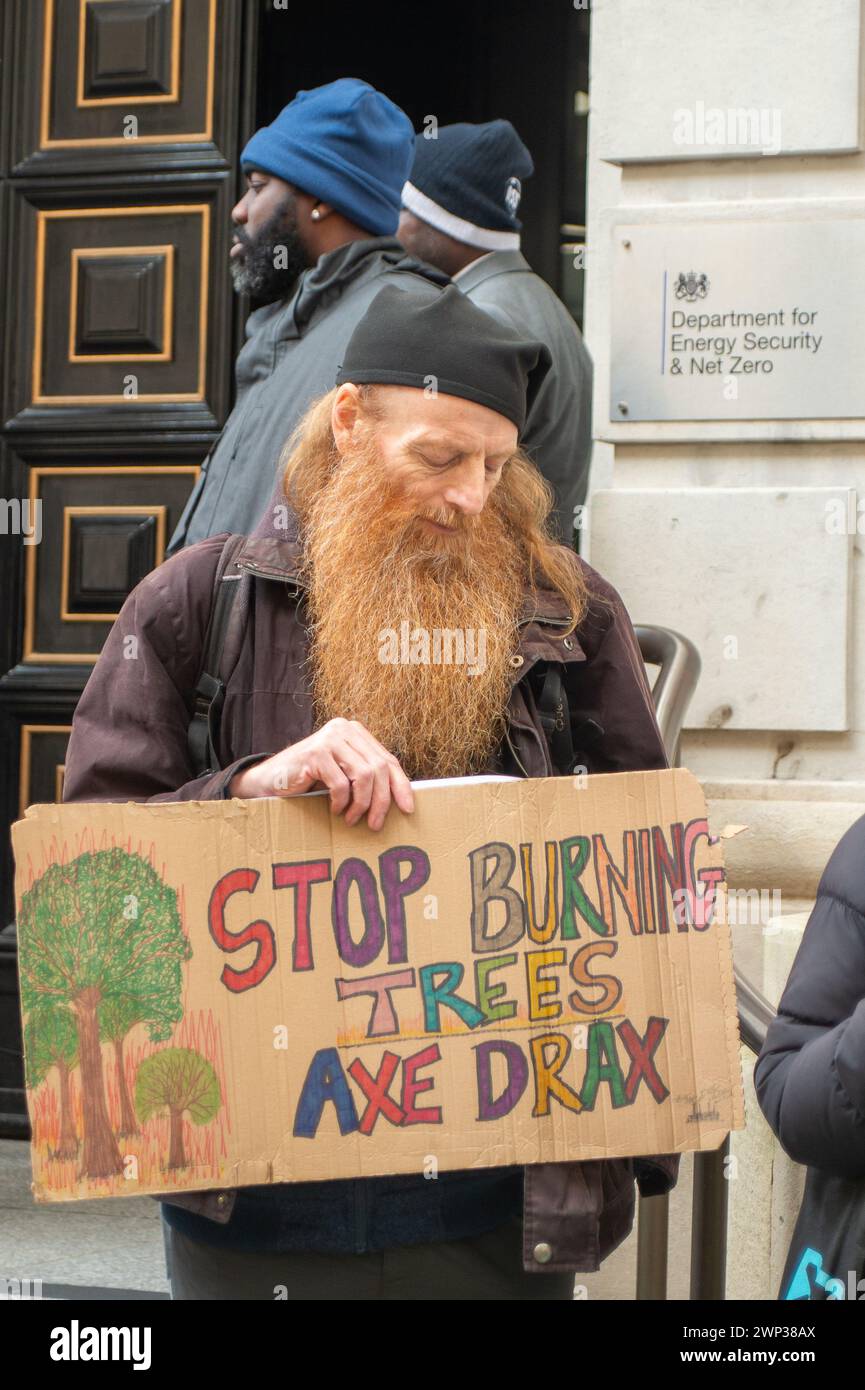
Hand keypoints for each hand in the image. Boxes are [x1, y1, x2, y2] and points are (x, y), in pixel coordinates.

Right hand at [228, 718, 413, 830]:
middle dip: (381, 801)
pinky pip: (341, 783)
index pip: (388, 759)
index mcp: (355, 732)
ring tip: (351, 819)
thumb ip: (367, 778)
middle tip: (375, 824)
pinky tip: (333, 809)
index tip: (408, 809)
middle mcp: (344, 729)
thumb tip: (401, 800)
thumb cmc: (310, 782)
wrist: (269, 781)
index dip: (401, 786)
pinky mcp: (315, 753)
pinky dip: (340, 802)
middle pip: (379, 768)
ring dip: (361, 804)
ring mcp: (329, 738)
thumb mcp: (343, 775)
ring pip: (364, 775)